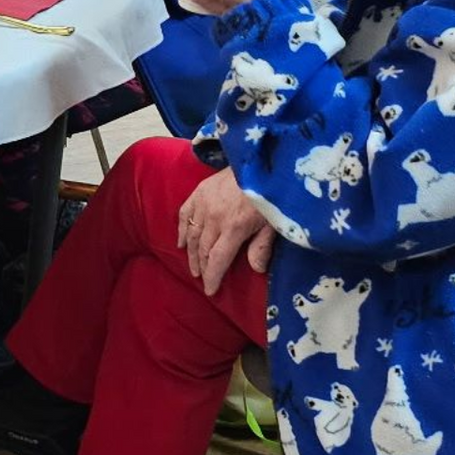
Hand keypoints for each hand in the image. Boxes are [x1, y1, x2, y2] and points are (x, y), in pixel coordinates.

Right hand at [176, 168, 276, 294]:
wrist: (257, 163)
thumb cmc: (269, 194)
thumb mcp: (273, 222)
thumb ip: (262, 245)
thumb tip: (256, 269)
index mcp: (234, 228)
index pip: (217, 259)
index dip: (213, 277)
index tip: (210, 291)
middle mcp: (214, 218)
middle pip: (203, 249)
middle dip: (202, 267)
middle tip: (202, 279)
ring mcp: (203, 204)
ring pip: (192, 234)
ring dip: (191, 253)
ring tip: (192, 266)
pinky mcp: (199, 192)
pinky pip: (185, 214)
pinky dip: (182, 229)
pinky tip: (181, 242)